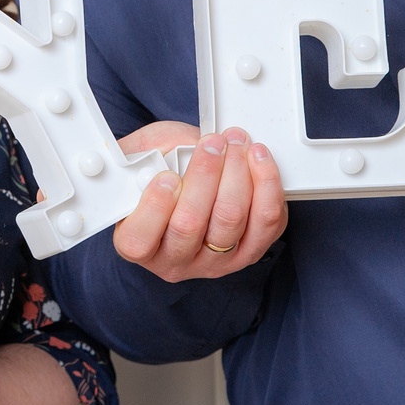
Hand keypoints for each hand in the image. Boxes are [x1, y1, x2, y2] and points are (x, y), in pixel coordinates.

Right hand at [111, 123, 287, 284]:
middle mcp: (175, 260)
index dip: (155, 206)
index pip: (140, 241)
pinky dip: (266, 186)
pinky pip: (266, 223)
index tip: (167, 175)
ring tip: (236, 143)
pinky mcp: (250, 251)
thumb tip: (184, 147)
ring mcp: (214, 261)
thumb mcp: (141, 156)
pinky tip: (258, 160)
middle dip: (205, 174)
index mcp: (138, 244)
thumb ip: (152, 154)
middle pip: (190, 225)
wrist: (186, 179)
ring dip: (237, 174)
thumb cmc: (158, 168)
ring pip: (230, 221)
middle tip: (212, 143)